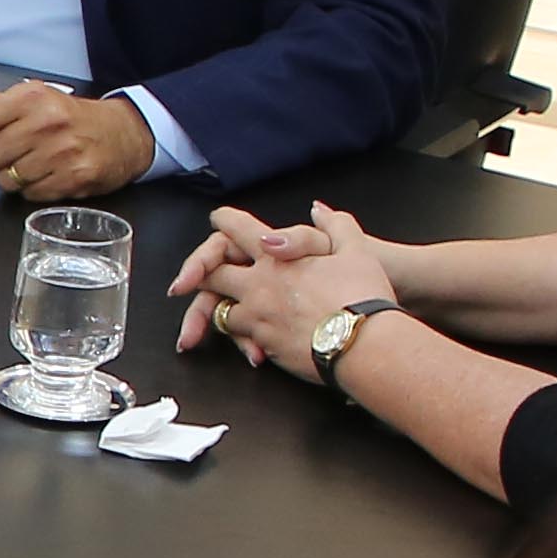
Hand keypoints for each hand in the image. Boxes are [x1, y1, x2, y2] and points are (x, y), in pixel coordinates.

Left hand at [0, 81, 157, 198]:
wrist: (121, 134)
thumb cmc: (70, 118)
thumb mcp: (29, 100)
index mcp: (31, 97)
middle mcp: (47, 121)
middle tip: (16, 150)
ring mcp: (62, 151)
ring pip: (6, 180)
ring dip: (14, 176)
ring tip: (34, 162)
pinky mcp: (74, 177)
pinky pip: (30, 194)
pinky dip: (34, 189)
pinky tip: (48, 173)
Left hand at [182, 205, 401, 384]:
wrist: (364, 345)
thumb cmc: (361, 296)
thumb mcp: (356, 251)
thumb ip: (336, 226)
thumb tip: (320, 210)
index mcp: (276, 257)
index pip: (236, 230)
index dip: (225, 221)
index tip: (218, 219)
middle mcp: (258, 286)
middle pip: (212, 275)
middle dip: (201, 273)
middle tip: (193, 277)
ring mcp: (257, 318)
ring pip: (221, 312)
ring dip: (221, 310)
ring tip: (220, 311)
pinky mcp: (264, 347)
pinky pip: (242, 341)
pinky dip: (244, 340)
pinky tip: (253, 344)